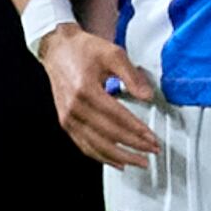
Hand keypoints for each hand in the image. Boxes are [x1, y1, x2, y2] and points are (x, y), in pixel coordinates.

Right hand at [42, 26, 164, 166]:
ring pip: (96, 146)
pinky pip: (84, 145)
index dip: (137, 130)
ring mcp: (68, 118)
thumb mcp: (113, 54)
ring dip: (119, 157)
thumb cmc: (84, 50)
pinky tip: (115, 161)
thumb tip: (147, 95)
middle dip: (133, 146)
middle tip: (151, 152)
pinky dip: (101, 157)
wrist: (58, 49)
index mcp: (86, 90)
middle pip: (108, 135)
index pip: (117, 117)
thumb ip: (132, 76)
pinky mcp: (66, 123)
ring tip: (138, 161)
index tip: (152, 138)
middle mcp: (74, 108)